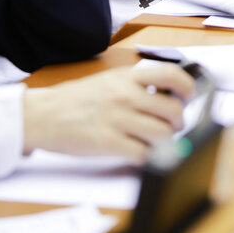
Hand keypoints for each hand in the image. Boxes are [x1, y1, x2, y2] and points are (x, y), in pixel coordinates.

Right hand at [23, 64, 195, 163]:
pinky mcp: (109, 142)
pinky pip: (143, 154)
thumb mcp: (109, 80)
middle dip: (178, 122)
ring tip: (156, 140)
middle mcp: (126, 95)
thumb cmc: (77, 99)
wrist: (45, 114)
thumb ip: (135, 84)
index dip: (187, 87)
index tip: (189, 96)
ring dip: (165, 141)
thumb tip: (167, 94)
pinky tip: (140, 152)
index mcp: (127, 77)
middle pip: (173, 110)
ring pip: (162, 134)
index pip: (171, 75)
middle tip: (172, 126)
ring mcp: (118, 119)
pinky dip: (148, 157)